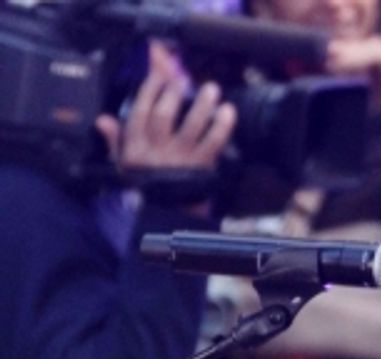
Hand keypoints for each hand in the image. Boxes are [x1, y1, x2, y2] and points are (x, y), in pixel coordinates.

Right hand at [95, 41, 235, 172]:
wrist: (166, 214)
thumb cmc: (146, 181)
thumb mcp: (123, 163)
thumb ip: (114, 139)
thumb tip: (103, 120)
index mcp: (136, 145)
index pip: (140, 111)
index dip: (150, 88)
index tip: (160, 74)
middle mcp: (158, 150)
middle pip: (163, 116)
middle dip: (173, 94)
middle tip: (183, 80)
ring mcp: (181, 158)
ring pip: (190, 127)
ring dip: (201, 105)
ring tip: (211, 88)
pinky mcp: (201, 166)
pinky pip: (213, 143)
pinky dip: (222, 127)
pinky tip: (228, 111)